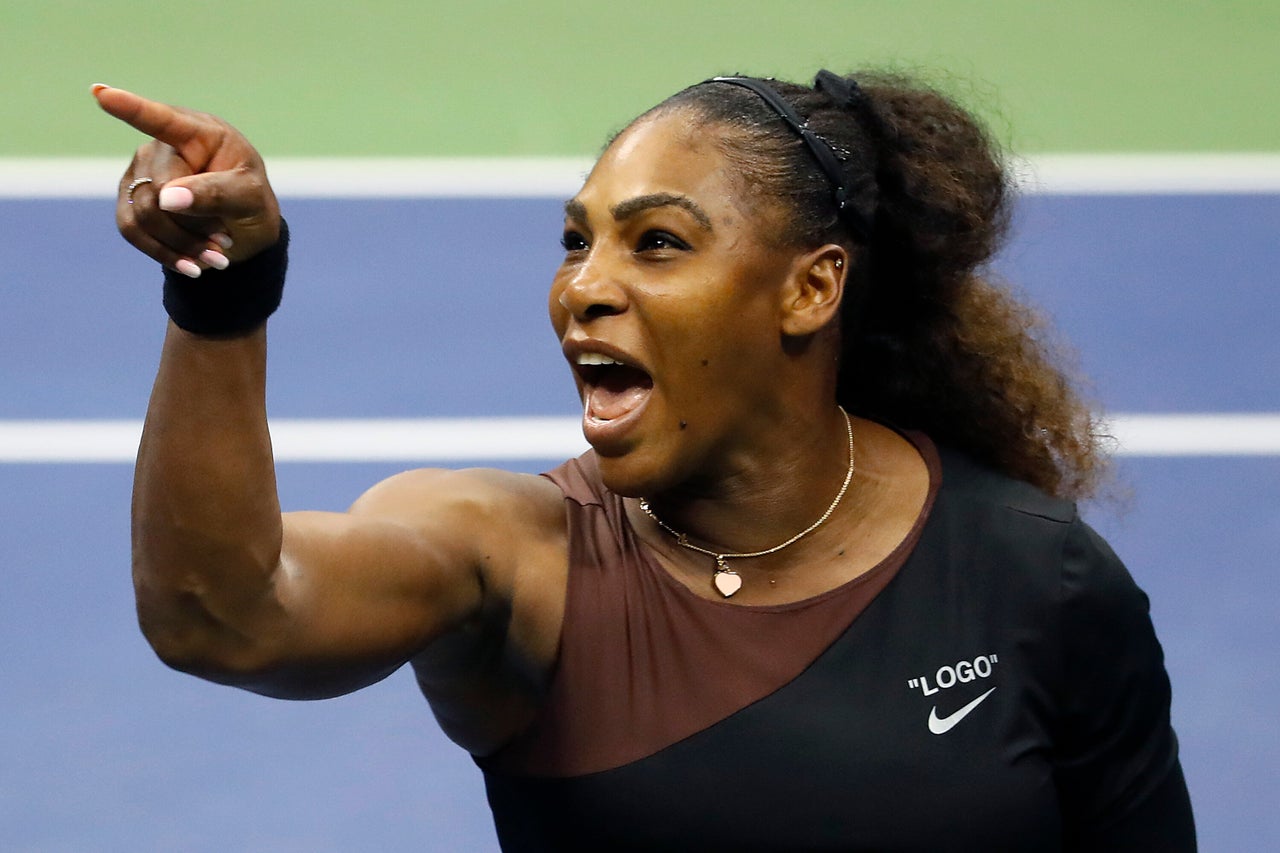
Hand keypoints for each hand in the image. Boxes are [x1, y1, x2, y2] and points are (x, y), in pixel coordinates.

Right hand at [93, 85, 280, 277]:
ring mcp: (141, 172)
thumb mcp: (250, 198)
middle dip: (192, 225)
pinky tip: (191, 266)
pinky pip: (132, 230)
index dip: (130, 107)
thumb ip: (216, 193)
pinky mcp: (130, 200)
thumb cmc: (251, 201)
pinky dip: (164, 253)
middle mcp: (161, 146)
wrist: (242, 229)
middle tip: (225, 244)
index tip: (100, 93)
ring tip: (217, 259)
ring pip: (143, 215)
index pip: (161, 119)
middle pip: (158, 191)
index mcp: (198, 132)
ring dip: (182, 244)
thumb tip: (166, 199)